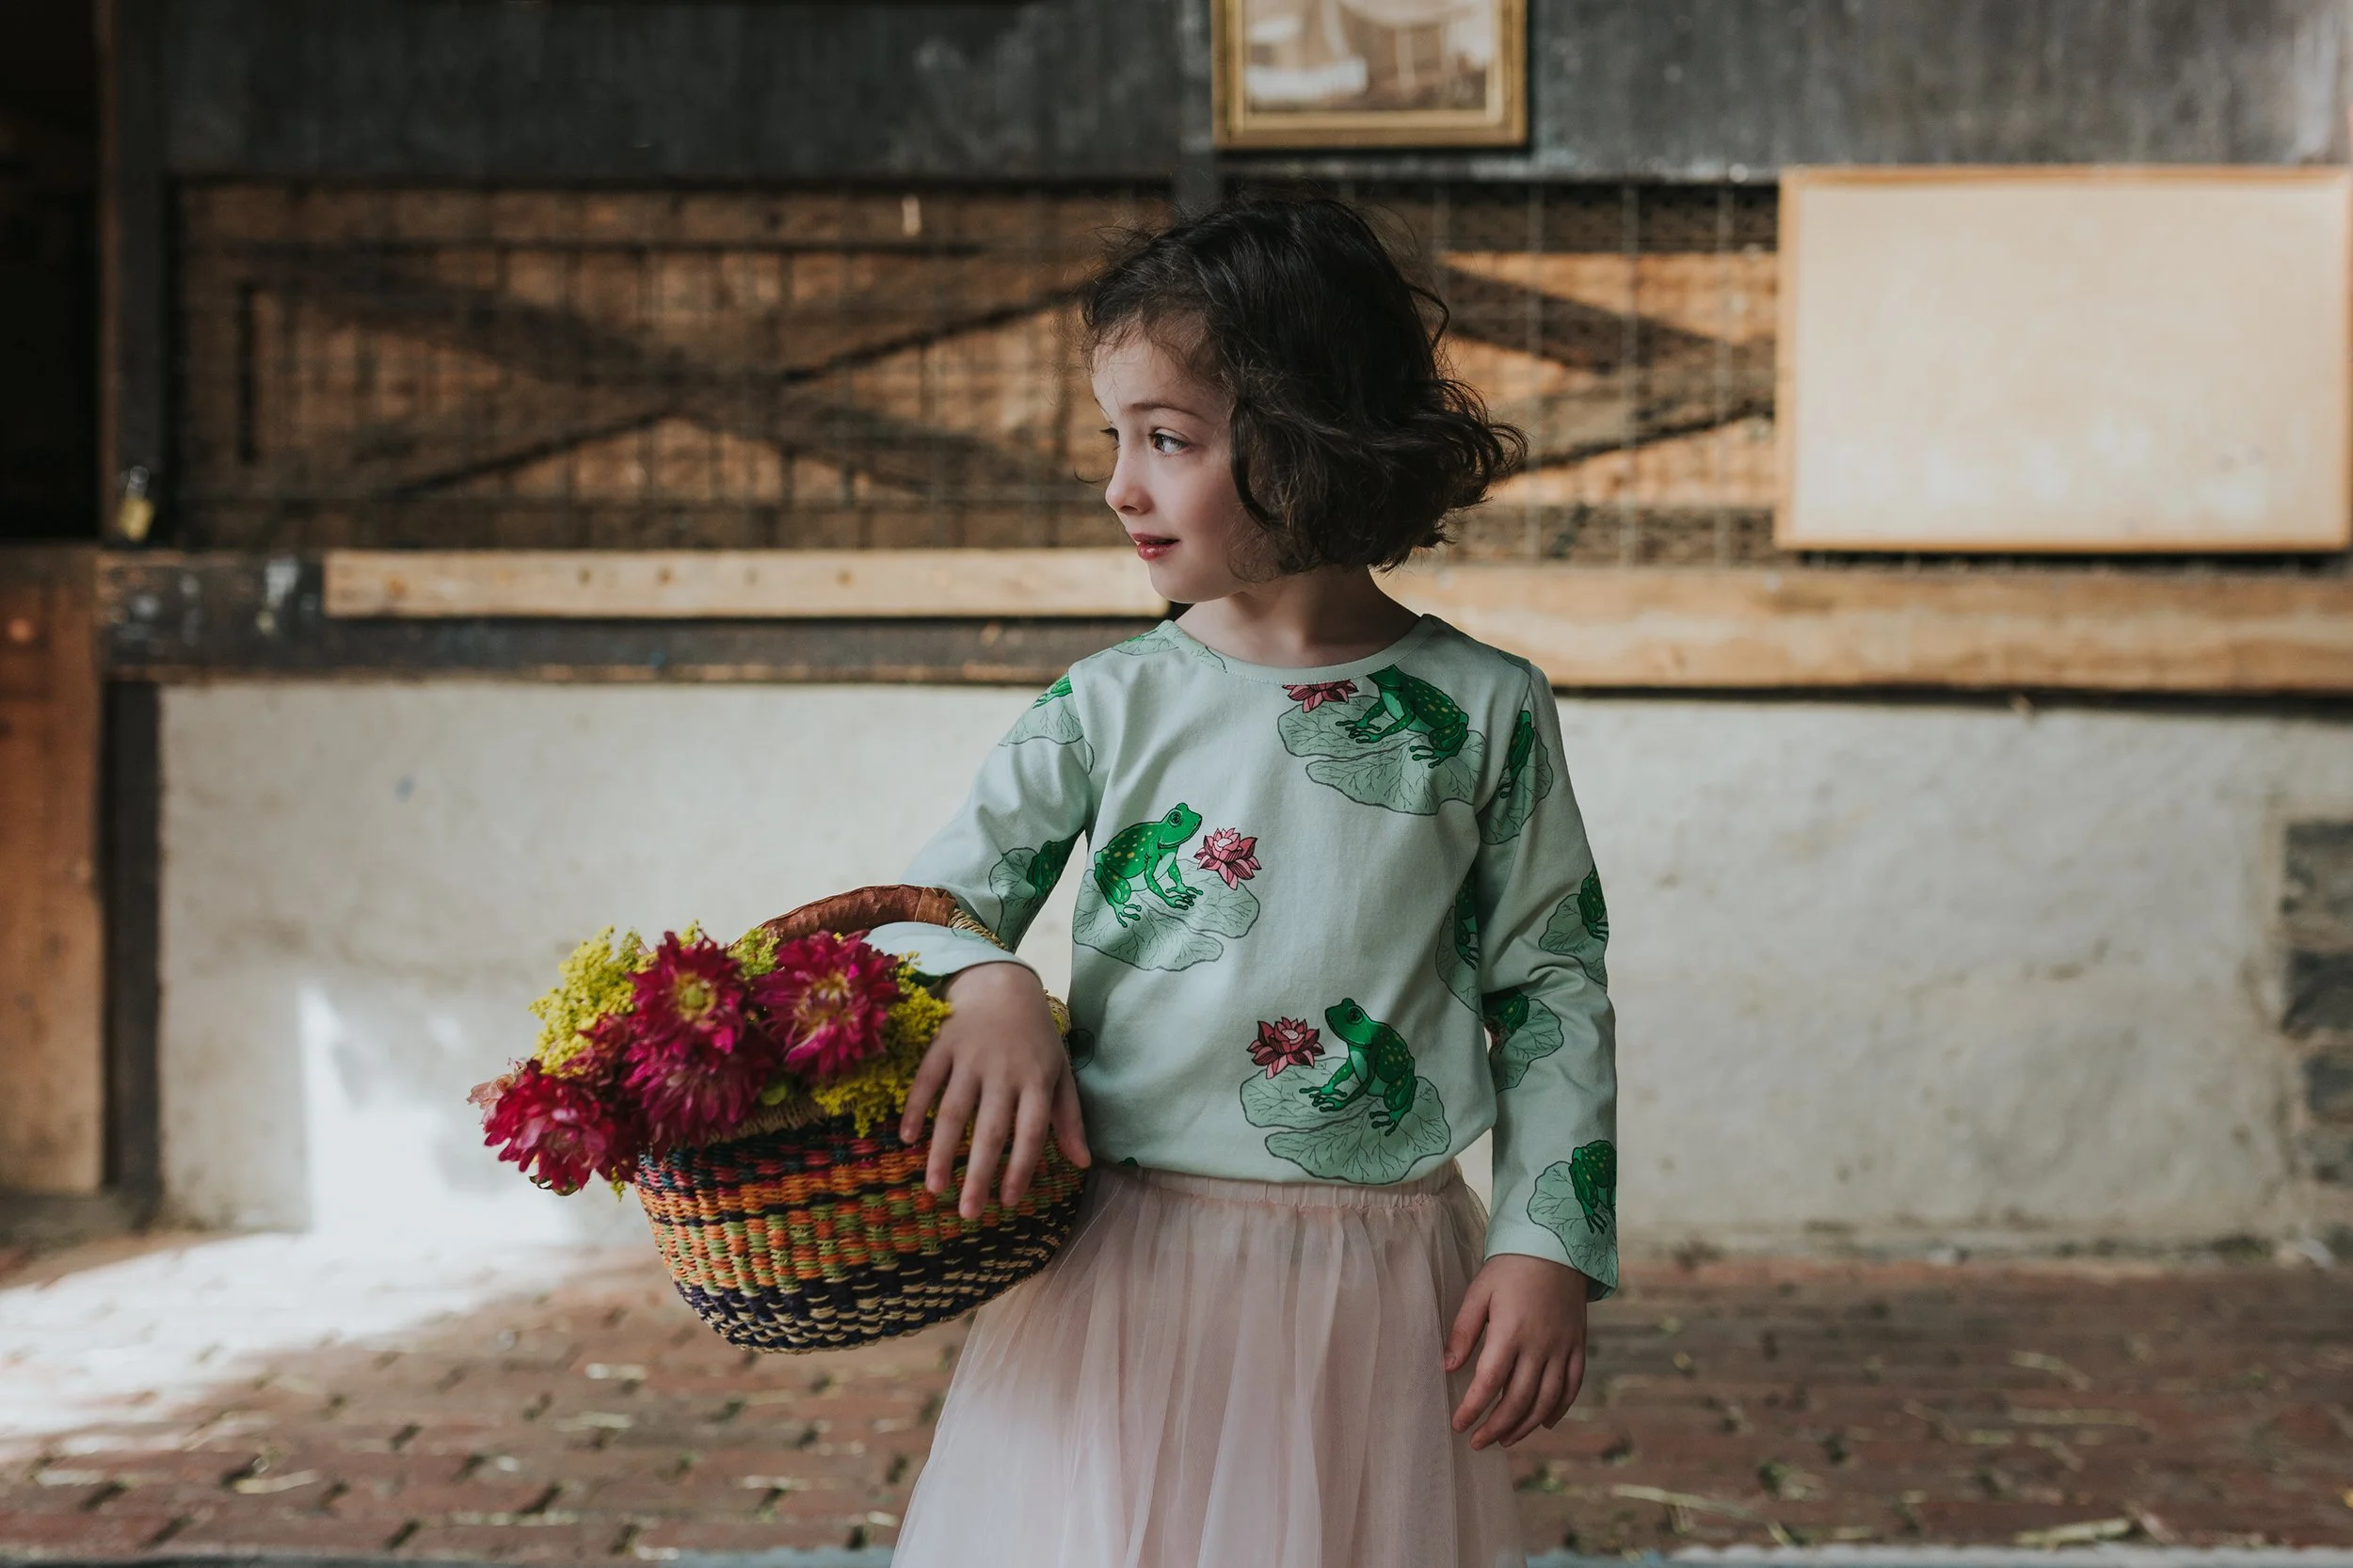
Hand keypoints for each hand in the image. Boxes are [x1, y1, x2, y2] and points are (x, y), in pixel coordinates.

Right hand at [895, 961, 1091, 1220]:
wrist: (1003, 982)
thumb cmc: (1035, 1036)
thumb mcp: (1060, 1072)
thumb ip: (1069, 1118)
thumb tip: (1083, 1163)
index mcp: (1037, 1081)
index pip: (1030, 1133)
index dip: (1020, 1169)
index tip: (1007, 1202)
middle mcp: (1004, 1072)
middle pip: (990, 1131)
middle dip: (979, 1175)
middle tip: (968, 1213)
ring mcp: (971, 1057)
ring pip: (954, 1111)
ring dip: (942, 1152)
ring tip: (934, 1188)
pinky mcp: (943, 1044)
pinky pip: (926, 1080)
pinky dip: (915, 1108)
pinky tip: (907, 1139)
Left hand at [1443, 1253, 1589, 1449]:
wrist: (1557, 1246)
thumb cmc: (1510, 1268)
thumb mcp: (1479, 1293)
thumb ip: (1463, 1331)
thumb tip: (1447, 1367)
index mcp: (1511, 1332)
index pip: (1489, 1383)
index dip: (1473, 1409)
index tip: (1458, 1425)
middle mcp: (1540, 1346)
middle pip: (1519, 1400)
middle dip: (1497, 1427)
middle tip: (1478, 1442)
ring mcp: (1563, 1348)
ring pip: (1547, 1401)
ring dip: (1526, 1426)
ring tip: (1505, 1440)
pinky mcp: (1578, 1346)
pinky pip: (1572, 1387)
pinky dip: (1559, 1409)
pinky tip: (1544, 1422)